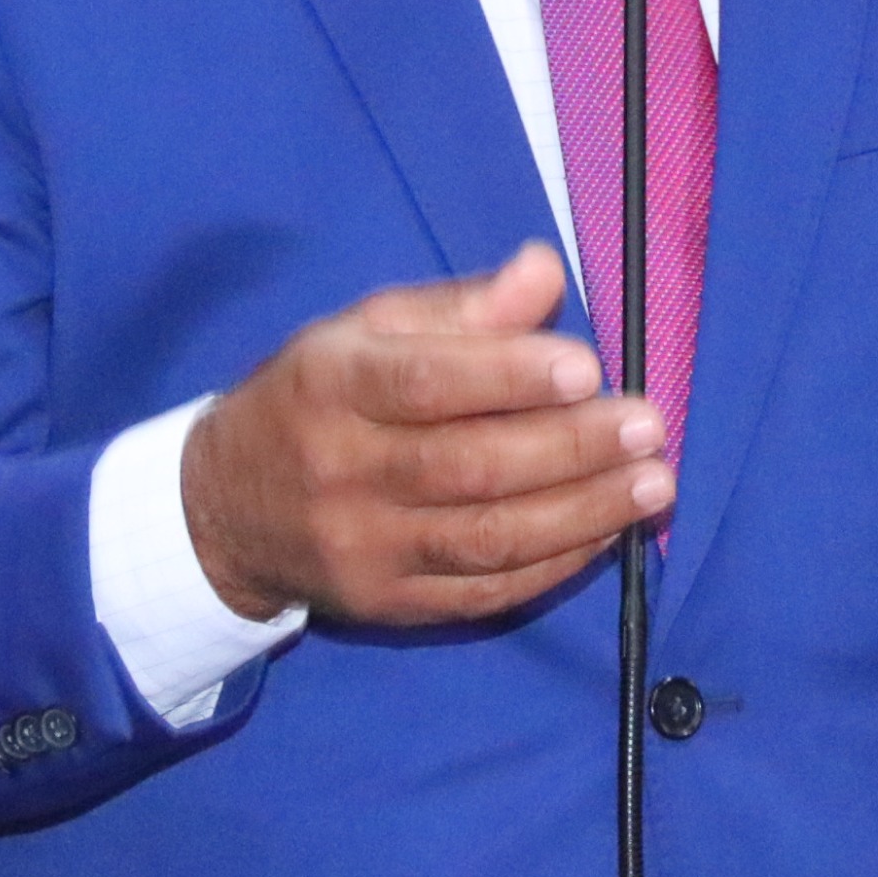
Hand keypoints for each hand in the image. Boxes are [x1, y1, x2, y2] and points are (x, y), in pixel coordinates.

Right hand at [179, 242, 670, 625]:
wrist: (224, 510)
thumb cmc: (316, 398)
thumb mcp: (364, 331)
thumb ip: (460, 307)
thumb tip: (545, 271)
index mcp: (332, 384)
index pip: (424, 382)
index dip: (508, 375)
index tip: (587, 366)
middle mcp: (343, 471)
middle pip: (467, 466)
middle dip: (570, 448)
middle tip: (648, 426)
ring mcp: (365, 549)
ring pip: (485, 539)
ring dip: (582, 513)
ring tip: (652, 484)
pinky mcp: (387, 605)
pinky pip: (483, 593)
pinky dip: (553, 565)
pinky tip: (606, 532)